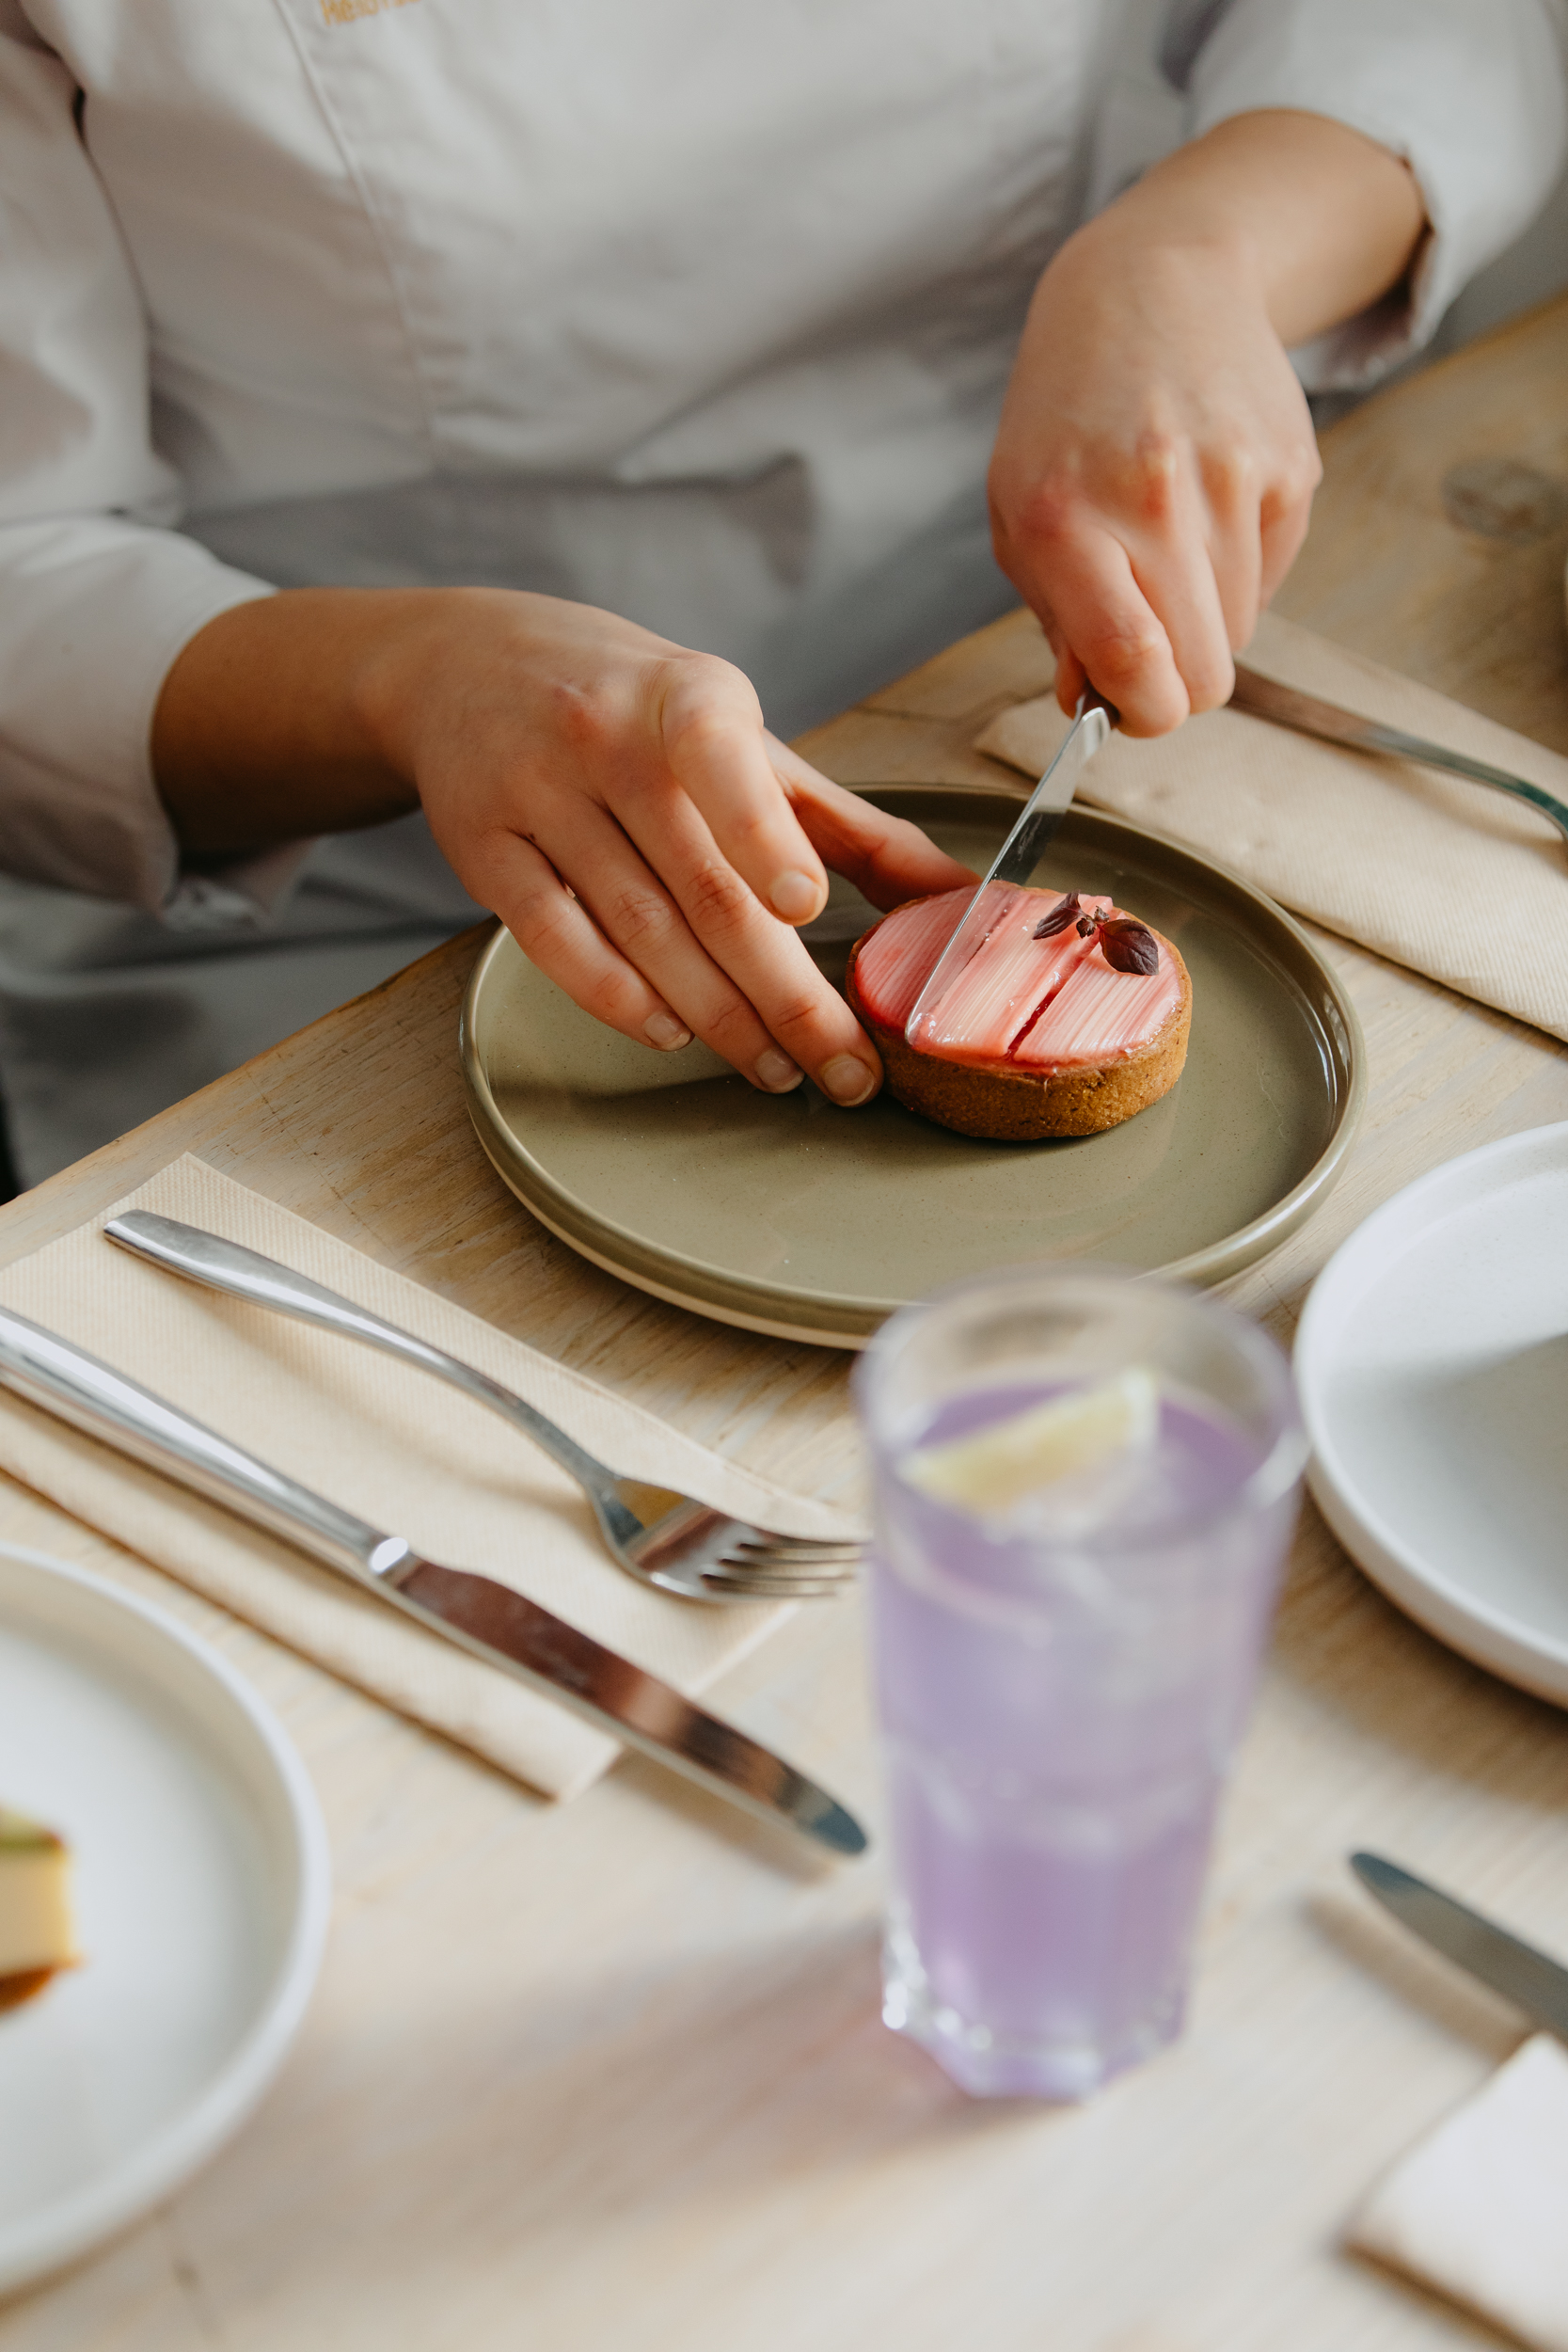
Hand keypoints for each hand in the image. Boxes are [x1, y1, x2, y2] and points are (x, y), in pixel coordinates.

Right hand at [356, 592, 973, 1101]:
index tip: (805, 907)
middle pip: (703, 890)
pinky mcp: (483, 850)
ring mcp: (536, 795)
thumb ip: (847, 826)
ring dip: (718, 1019)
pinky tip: (673, 1034)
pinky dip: (621, 1002)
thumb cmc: (636, 709)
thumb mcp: (743, 738)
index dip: (762, 836)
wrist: (468, 665)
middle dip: (785, 997)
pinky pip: (557, 944)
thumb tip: (963, 903)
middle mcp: (604, 739)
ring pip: (639, 932)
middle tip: (845, 1069)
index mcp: (686, 697)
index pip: (722, 762)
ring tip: (779, 1070)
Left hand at [988, 112, 1423, 735]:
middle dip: (1176, 684)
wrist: (1152, 286)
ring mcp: (1232, 480)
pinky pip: (1270, 580)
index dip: (1142, 714)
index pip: (1133, 663)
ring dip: (1203, 619)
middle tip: (1148, 644)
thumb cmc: (1069, 418)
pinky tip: (1206, 508)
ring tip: (1169, 548)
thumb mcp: (1020, 515)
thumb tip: (1095, 704)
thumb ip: (1057, 621)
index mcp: (1065, 519)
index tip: (1132, 709)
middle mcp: (1152, 498)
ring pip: (1236, 634)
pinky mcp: (1290, 469)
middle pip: (1202, 671)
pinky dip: (1238, 571)